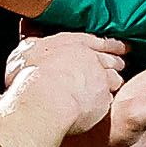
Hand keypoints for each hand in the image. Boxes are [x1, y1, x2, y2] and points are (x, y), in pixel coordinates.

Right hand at [4, 30, 125, 133]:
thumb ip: (31, 45)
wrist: (44, 100)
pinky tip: (103, 105)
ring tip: (115, 85)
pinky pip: (109, 101)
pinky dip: (106, 102)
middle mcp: (91, 59)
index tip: (119, 46)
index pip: (97, 41)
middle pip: (111, 59)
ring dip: (114, 82)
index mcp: (73, 43)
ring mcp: (100, 80)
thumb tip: (29, 43)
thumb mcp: (24, 52)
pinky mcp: (103, 101)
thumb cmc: (30, 76)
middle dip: (116, 61)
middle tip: (121, 63)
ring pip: (115, 79)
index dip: (110, 44)